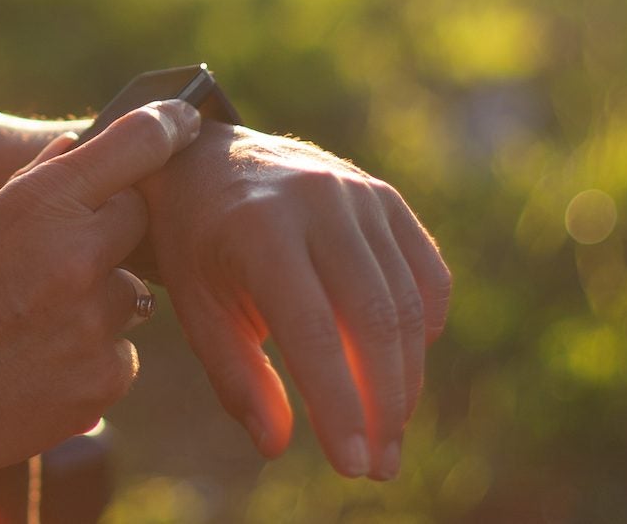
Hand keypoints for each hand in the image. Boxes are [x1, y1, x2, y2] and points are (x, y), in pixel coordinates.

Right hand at [0, 100, 201, 489]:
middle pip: (137, 221)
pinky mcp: (103, 380)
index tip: (187, 120)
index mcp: (39, 206)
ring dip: (97, 303)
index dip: (167, 127)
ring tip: (34, 327)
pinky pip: (122, 353)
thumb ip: (34, 184)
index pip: (133, 146)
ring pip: (130, 294)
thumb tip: (82, 147)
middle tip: (55, 262)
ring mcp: (93, 323)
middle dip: (108, 233)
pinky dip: (92, 358)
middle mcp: (76, 256)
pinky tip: (40, 366)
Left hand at [139, 124, 452, 480]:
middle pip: (374, 319)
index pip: (313, 330)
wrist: (209, 160)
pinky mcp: (386, 198)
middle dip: (384, 404)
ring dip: (408, 379)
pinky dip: (425, 327)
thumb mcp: (199, 308)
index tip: (352, 464)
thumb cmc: (198, 246)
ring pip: (408, 302)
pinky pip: (428, 273)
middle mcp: (317, 202)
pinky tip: (406, 367)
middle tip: (380, 466)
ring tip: (391, 435)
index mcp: (259, 228)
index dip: (339, 403)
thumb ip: (237, 376)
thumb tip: (277, 444)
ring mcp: (359, 195)